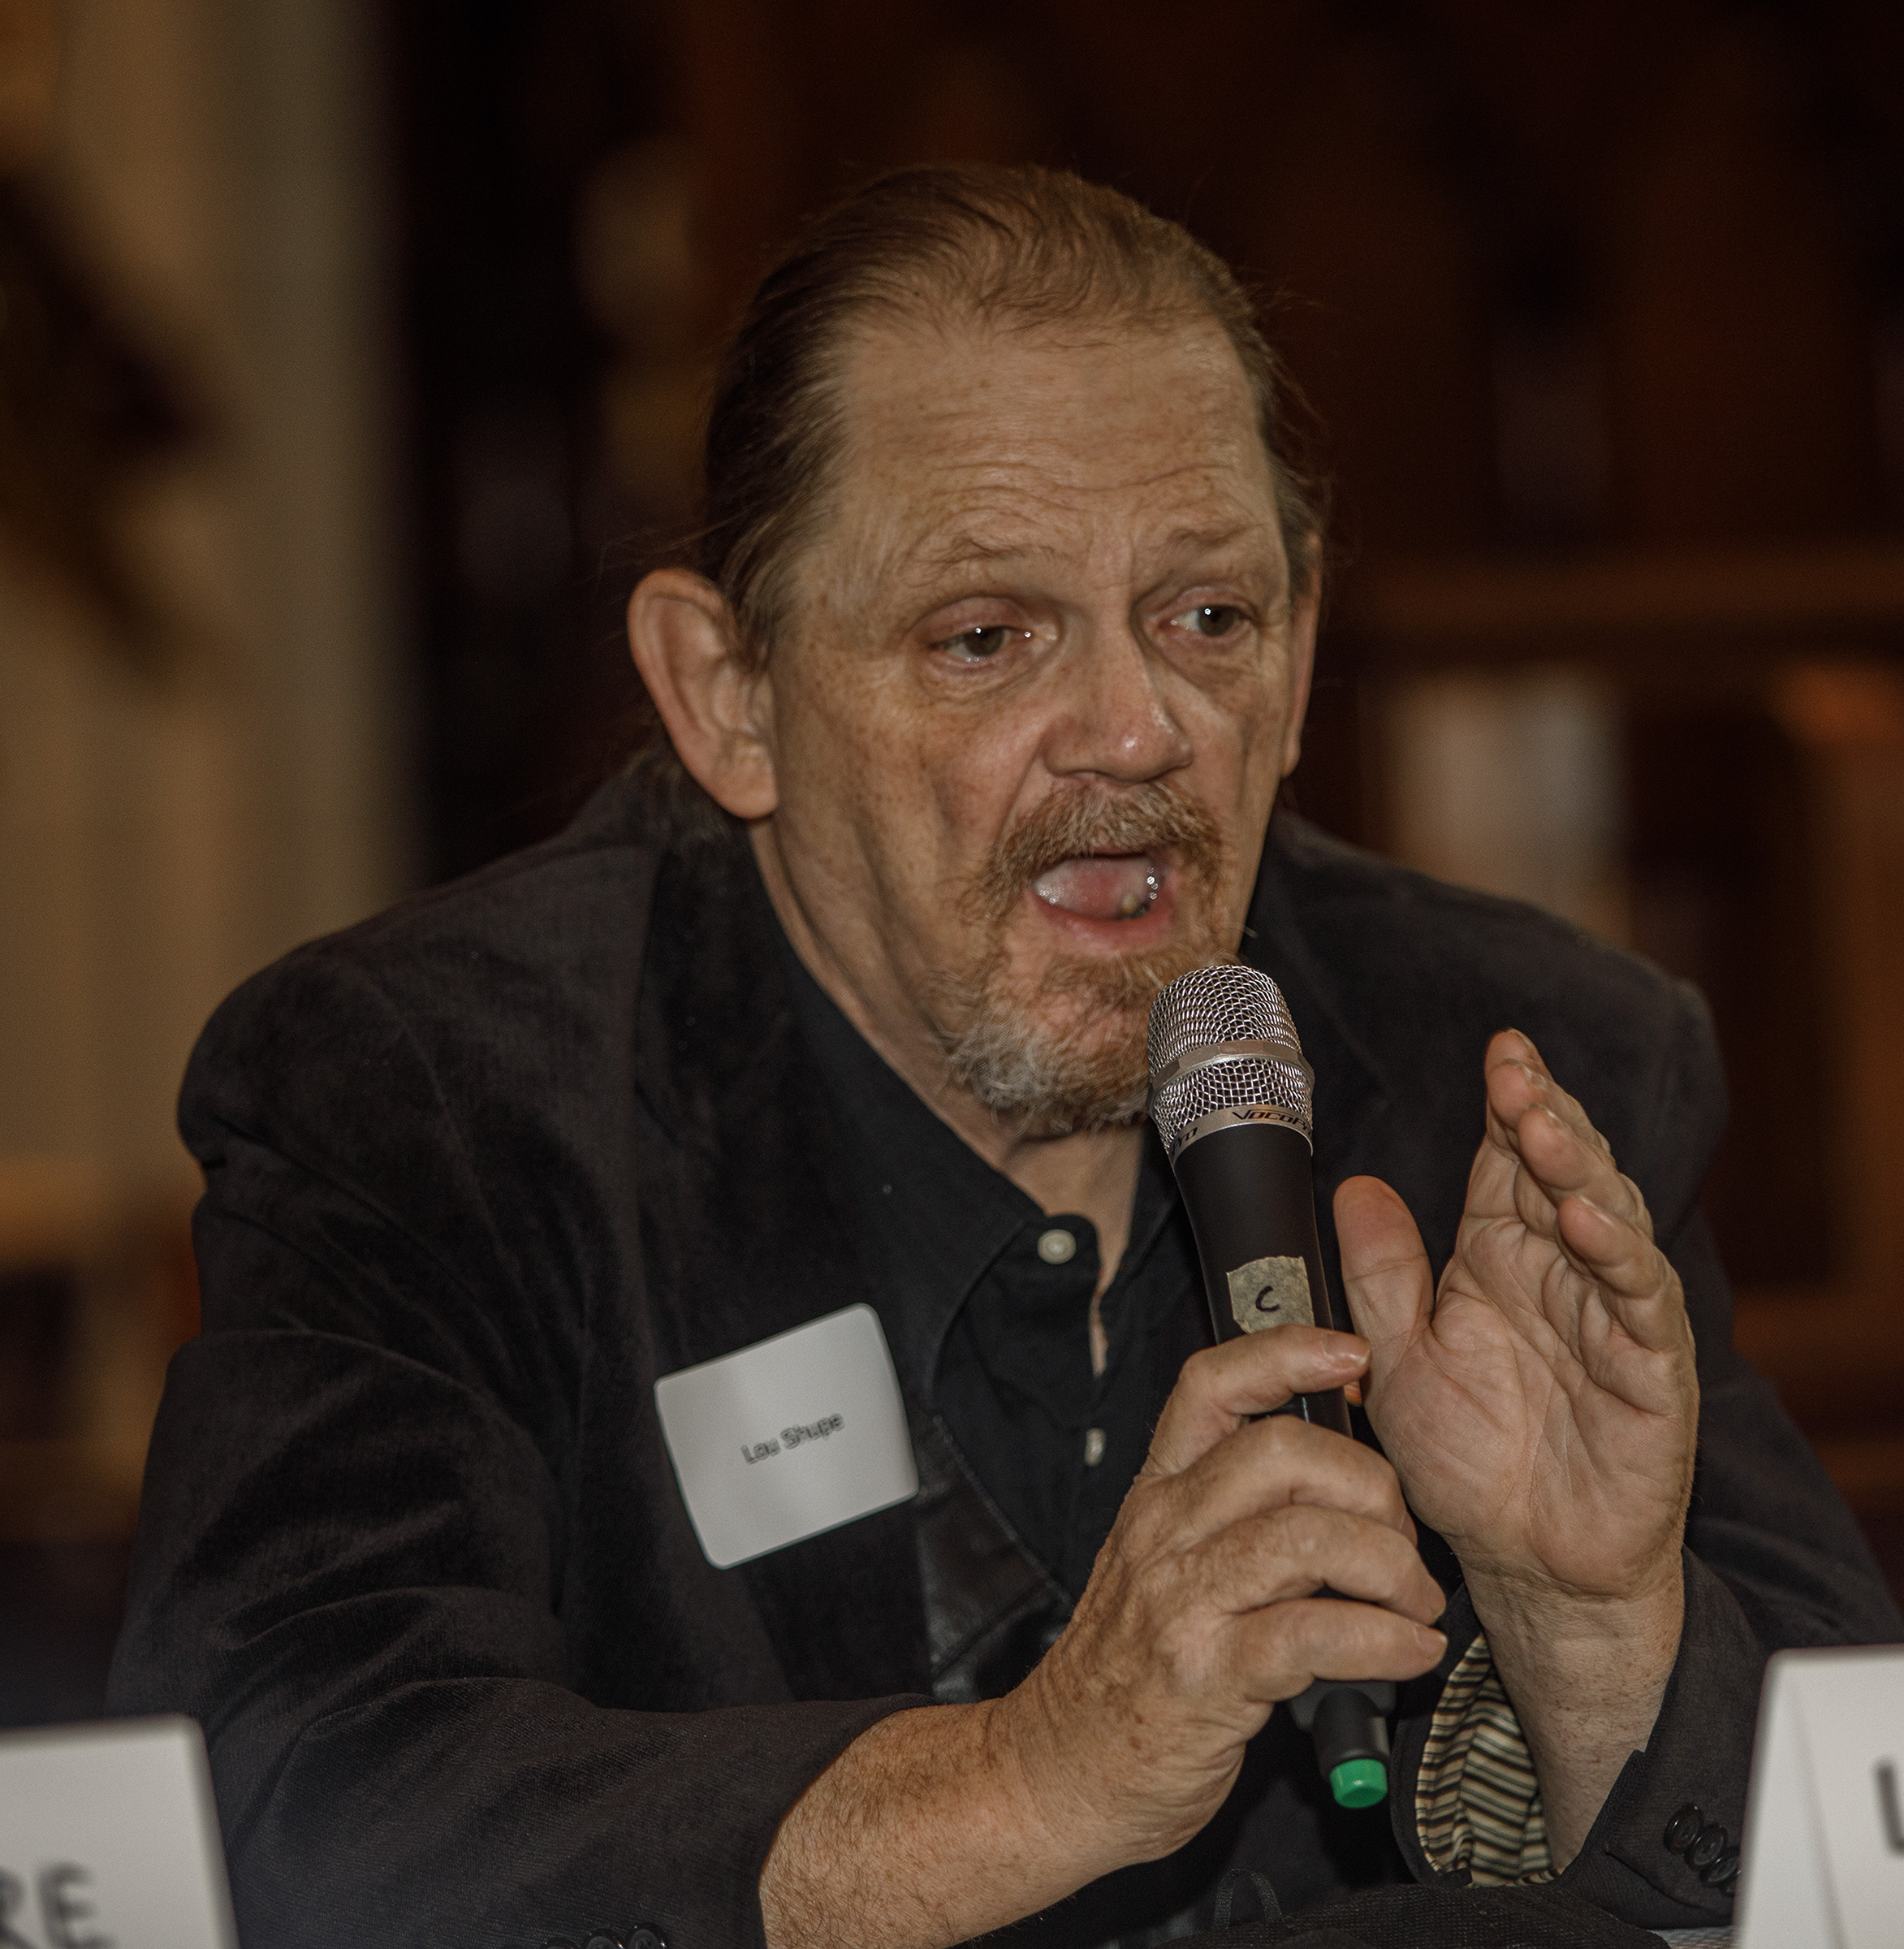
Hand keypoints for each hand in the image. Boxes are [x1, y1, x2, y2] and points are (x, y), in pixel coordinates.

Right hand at [760, 1327, 1445, 1947]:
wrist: (1058, 1769)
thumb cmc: (1129, 1667)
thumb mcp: (1161, 1560)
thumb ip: (1232, 1510)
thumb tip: (1342, 1475)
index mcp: (1158, 1492)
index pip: (1211, 1384)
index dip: (1285, 1350)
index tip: (1350, 1356)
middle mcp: (1165, 1532)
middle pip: (1283, 1451)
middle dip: (1373, 1487)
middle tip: (1400, 1540)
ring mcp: (1181, 1601)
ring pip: (1308, 1537)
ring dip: (1392, 1568)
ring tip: (1414, 1605)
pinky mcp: (1207, 1676)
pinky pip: (1315, 1635)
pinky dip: (1385, 1640)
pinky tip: (1409, 1652)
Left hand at [1335, 1028, 1698, 1860]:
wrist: (1520, 1563)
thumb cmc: (1467, 1459)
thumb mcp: (1399, 1357)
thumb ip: (1382, 1274)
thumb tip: (1356, 1185)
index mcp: (1500, 1258)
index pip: (1506, 1163)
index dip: (1507, 1104)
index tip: (1499, 1049)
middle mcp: (1559, 1273)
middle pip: (1561, 1173)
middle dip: (1543, 1117)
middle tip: (1514, 1075)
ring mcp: (1610, 1317)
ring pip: (1608, 1220)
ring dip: (1580, 1170)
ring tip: (1544, 1129)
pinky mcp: (1650, 1371)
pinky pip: (1639, 1303)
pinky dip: (1616, 1257)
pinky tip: (1585, 1222)